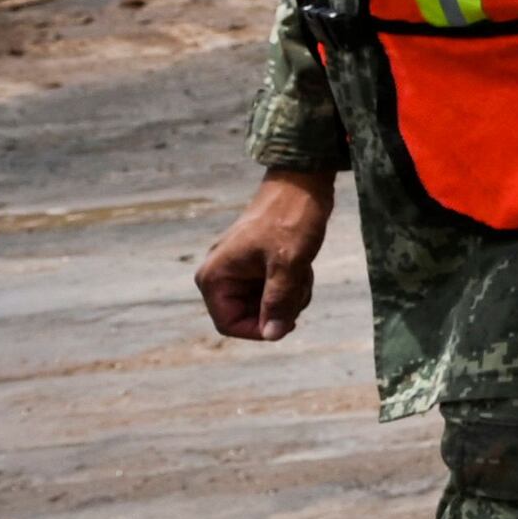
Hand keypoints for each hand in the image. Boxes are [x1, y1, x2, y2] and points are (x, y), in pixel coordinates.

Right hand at [194, 169, 334, 339]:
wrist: (302, 183)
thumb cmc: (291, 218)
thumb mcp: (289, 264)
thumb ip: (279, 301)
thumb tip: (272, 335)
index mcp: (214, 276)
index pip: (229, 324)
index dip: (260, 328)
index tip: (290, 318)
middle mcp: (219, 275)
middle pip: (250, 317)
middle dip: (280, 307)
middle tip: (299, 284)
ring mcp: (238, 271)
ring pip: (266, 306)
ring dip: (290, 296)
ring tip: (302, 270)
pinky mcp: (255, 266)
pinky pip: (273, 292)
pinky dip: (292, 286)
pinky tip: (302, 266)